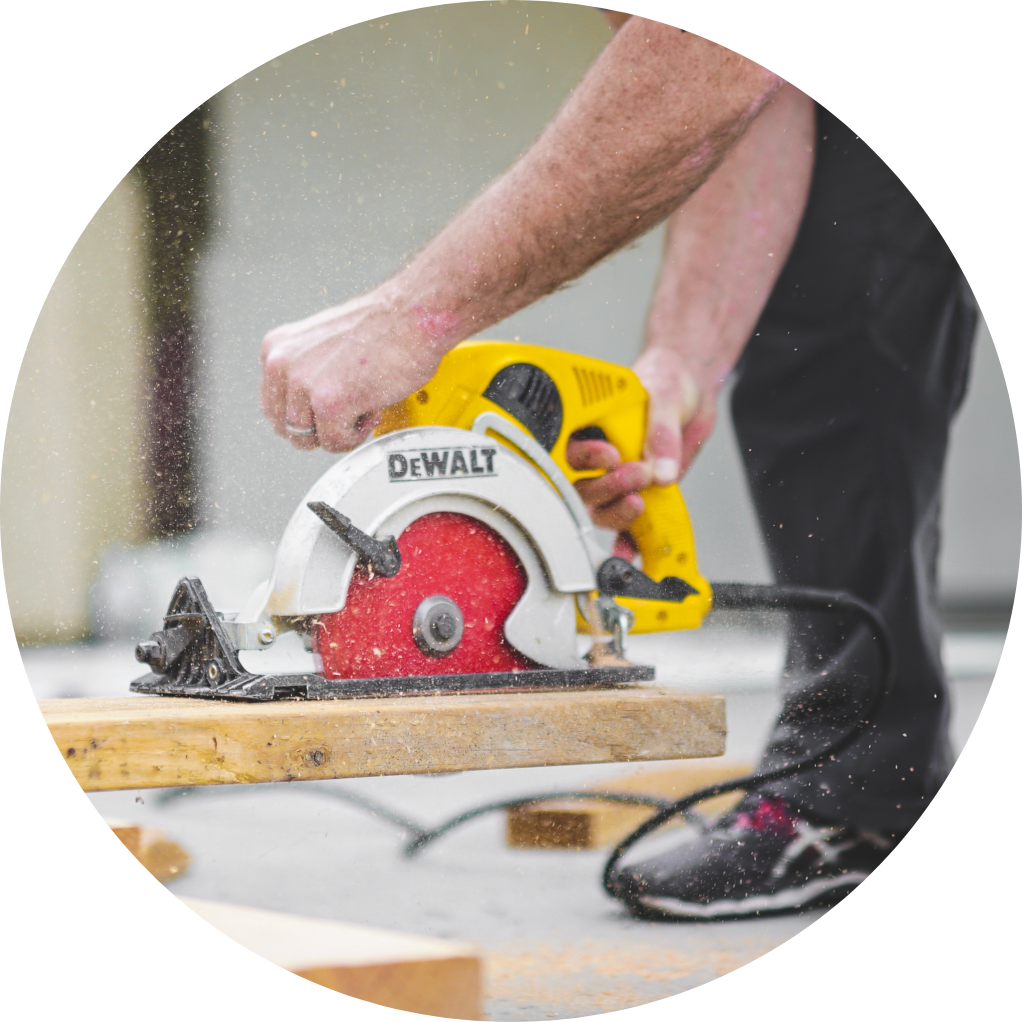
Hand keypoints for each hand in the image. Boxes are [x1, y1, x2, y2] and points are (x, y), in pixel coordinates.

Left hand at [260, 289, 444, 451]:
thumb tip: (305, 404)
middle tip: (347, 413)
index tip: (326, 412)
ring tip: (361, 407)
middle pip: (287, 428)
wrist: (412, 315)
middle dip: (319, 428)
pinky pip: (335, 442)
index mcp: (277, 349)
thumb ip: (306, 371)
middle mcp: (282, 364)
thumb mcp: (322, 343)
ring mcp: (303, 384)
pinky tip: (370, 409)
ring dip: (338, 431)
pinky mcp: (329, 403)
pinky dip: (357, 435)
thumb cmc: (382, 326)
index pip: (273, 406)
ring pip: (309, 439)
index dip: (305, 416)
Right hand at [566, 348, 715, 539]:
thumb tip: (661, 471)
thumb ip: (662, 432)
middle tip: (637, 474)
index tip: (610, 455)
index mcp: (589, 425)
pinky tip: (629, 555)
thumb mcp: (666, 396)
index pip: (569, 449)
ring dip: (614, 511)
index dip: (584, 458)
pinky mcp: (635, 494)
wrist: (693, 394)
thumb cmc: (669, 380)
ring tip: (638, 502)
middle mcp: (596, 457)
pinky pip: (624, 525)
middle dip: (605, 487)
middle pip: (581, 486)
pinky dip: (626, 544)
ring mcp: (614, 478)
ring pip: (598, 508)